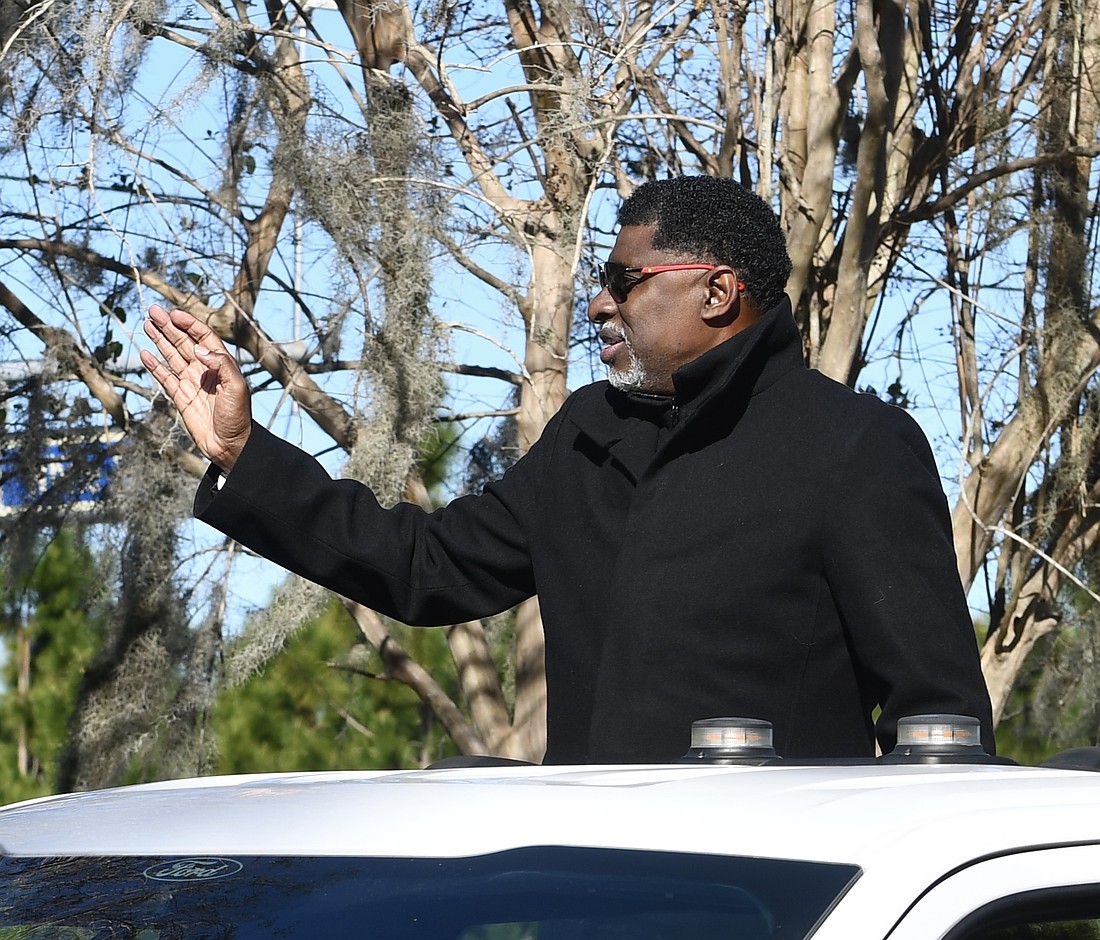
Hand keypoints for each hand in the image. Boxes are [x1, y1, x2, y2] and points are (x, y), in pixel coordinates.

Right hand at [140, 305, 251, 471]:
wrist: (229, 445)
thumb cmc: (238, 417)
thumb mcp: (237, 388)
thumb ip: (222, 365)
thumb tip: (199, 348)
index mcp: (221, 365)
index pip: (203, 337)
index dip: (189, 324)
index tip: (173, 314)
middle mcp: (205, 370)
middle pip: (184, 342)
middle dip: (169, 326)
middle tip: (153, 311)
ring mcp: (191, 382)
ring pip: (172, 355)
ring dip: (160, 340)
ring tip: (148, 324)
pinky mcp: (181, 397)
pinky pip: (165, 377)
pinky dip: (155, 365)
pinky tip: (145, 353)